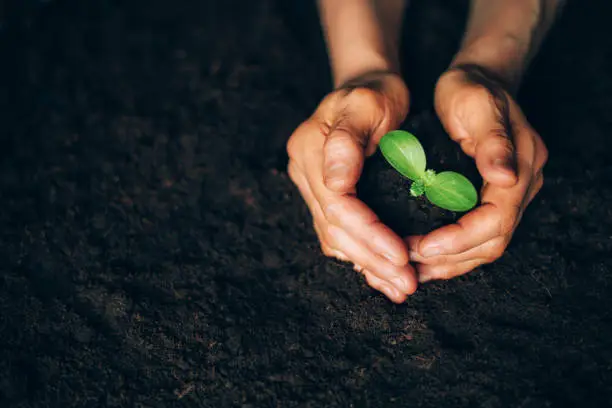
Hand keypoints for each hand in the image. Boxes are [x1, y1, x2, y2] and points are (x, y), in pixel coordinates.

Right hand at [287, 70, 416, 301]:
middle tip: (407, 283)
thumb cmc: (375, 92)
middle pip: (334, 228)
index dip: (369, 234)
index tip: (402, 255)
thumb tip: (336, 185)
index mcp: (310, 148)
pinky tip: (382, 275)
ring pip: (335, 237)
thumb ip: (349, 141)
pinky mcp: (324, 196)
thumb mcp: (367, 104)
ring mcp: (310, 186)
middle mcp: (304, 172)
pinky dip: (361, 256)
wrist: (368, 86)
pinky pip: (338, 233)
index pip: (337, 205)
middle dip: (372, 259)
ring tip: (400, 286)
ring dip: (368, 265)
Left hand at [407, 64, 547, 281]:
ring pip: (484, 245)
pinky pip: (476, 235)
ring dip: (449, 262)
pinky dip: (451, 251)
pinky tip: (423, 256)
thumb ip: (493, 141)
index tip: (423, 247)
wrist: (478, 79)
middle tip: (408, 262)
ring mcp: (509, 195)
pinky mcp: (491, 197)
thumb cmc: (472, 88)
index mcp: (522, 168)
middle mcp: (521, 187)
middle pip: (491, 242)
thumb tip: (505, 179)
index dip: (459, 239)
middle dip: (450, 258)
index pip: (496, 221)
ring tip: (411, 268)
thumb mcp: (477, 105)